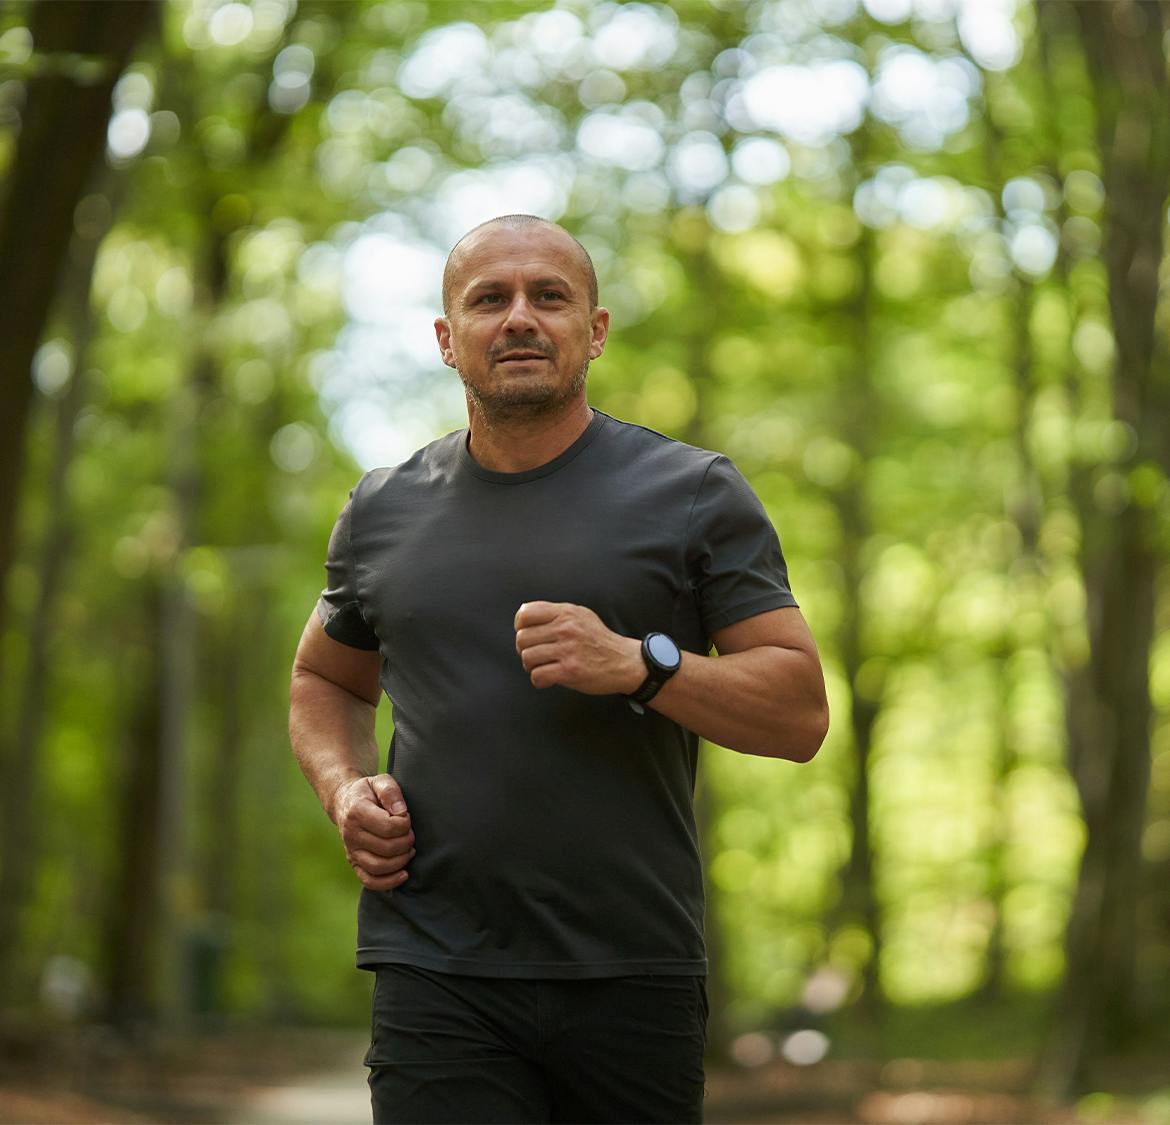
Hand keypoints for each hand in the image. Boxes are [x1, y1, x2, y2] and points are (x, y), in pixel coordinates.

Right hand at [330, 774, 414, 890]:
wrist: (345, 802)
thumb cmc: (368, 791)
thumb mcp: (380, 781)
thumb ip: (391, 792)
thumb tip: (401, 812)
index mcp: (357, 812)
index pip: (388, 826)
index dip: (405, 824)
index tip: (407, 817)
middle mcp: (351, 834)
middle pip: (386, 848)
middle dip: (406, 842)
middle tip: (411, 834)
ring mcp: (351, 851)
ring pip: (379, 867)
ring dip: (401, 861)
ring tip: (409, 850)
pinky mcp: (354, 863)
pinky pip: (369, 881)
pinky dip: (388, 882)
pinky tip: (404, 873)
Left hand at [514, 601, 644, 695]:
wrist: (624, 662)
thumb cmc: (599, 640)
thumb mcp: (581, 616)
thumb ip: (556, 613)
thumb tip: (524, 615)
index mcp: (566, 613)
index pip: (525, 613)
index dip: (520, 626)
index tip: (528, 635)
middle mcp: (566, 628)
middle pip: (522, 638)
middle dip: (524, 649)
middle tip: (536, 654)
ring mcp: (568, 650)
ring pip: (527, 657)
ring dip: (531, 666)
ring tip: (543, 666)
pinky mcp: (570, 671)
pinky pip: (537, 676)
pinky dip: (539, 680)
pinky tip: (548, 678)